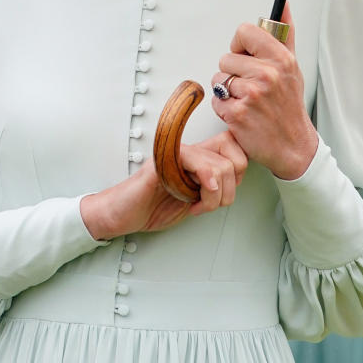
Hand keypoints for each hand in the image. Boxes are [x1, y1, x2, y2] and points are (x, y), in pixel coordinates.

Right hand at [81, 131, 247, 239]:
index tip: (224, 194)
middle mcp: (190, 152)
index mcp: (199, 158)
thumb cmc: (153, 207)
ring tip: (197, 205)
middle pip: (235, 157)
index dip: (239, 174)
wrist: (123, 214)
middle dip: (230, 190)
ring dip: (214, 197)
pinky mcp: (164, 161)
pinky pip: (195, 162)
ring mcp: (176, 154)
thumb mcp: (194, 200)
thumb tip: (236, 186)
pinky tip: (193, 197)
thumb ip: (214, 189)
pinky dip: (204, 183)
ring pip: (220, 166)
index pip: (235, 148)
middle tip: (211, 203)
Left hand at [210, 4, 317, 179]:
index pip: (244, 32)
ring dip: (228, 91)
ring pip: (218, 80)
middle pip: (226, 58)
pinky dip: (225, 108)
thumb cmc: (289, 105)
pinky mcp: (236, 114)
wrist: (293, 145)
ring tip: (247, 100)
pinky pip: (216, 101)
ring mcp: (251, 95)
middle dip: (234, 72)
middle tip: (251, 86)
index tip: (247, 55)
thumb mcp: (292, 66)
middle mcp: (267, 75)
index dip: (241, 44)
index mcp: (281, 59)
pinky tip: (242, 113)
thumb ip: (284, 32)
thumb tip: (282, 5)